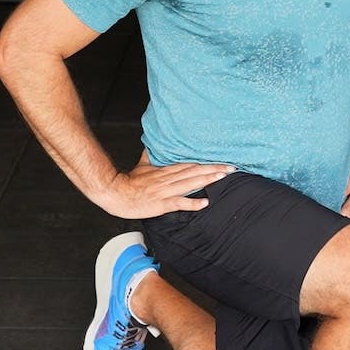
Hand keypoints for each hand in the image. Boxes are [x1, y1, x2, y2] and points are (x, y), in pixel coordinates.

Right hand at [91, 155, 232, 220]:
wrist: (117, 193)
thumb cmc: (129, 181)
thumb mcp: (142, 165)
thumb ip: (151, 156)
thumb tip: (153, 145)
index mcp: (166, 170)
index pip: (191, 163)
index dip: (208, 162)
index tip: (223, 160)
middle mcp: (169, 179)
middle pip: (195, 171)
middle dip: (214, 169)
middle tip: (232, 167)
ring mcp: (166, 191)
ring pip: (191, 183)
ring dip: (208, 180)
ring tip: (223, 177)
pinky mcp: (161, 203)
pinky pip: (179, 202)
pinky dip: (192, 203)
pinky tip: (205, 203)